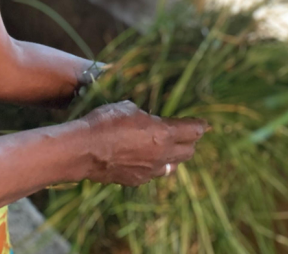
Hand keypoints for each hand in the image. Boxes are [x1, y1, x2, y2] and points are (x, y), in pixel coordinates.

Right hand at [80, 101, 208, 185]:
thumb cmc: (105, 122)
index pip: (193, 131)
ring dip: (173, 156)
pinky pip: (154, 173)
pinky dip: (155, 166)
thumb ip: (146, 117)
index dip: (200, 126)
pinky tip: (146, 159)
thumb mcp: (129, 108)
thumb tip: (150, 121)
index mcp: (164, 134)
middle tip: (187, 134)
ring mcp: (150, 171)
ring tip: (167, 147)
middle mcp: (162, 155)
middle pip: (189, 151)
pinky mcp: (136, 180)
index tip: (204, 124)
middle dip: (190, 142)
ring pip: (172, 166)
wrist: (83, 149)